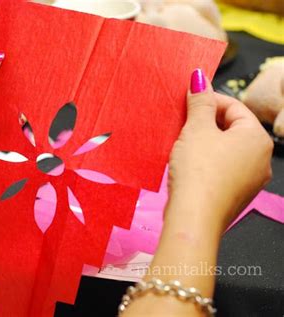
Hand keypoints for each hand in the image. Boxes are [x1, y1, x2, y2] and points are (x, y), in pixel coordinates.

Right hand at [167, 69, 272, 234]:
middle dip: (206, 123)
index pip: (234, 107)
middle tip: (182, 123)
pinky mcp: (236, 195)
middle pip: (232, 128)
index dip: (209, 100)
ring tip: (182, 143)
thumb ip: (200, 102)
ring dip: (205, 142)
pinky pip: (223, 169)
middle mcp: (261, 159)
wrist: (194, 218)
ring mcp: (250, 180)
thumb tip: (200, 78)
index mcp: (257, 138)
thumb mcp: (196, 129)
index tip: (187, 100)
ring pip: (226, 150)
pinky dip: (207, 162)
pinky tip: (189, 165)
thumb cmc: (198, 171)